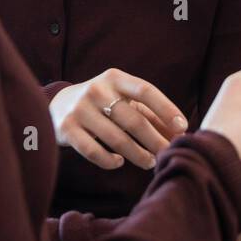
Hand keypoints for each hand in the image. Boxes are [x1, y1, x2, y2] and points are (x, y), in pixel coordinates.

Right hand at [49, 69, 186, 169]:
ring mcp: (80, 109)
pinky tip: (119, 162)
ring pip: (116, 139)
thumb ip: (150, 114)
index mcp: (114, 78)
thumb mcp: (123, 99)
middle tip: (167, 153)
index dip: (166, 109)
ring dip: (138, 155)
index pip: (145, 90)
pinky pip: (93, 152)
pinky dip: (109, 161)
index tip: (182, 127)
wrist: (58, 104)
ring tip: (149, 162)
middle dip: (155, 141)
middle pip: (134, 120)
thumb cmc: (102, 103)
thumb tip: (179, 134)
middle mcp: (96, 90)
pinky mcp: (67, 129)